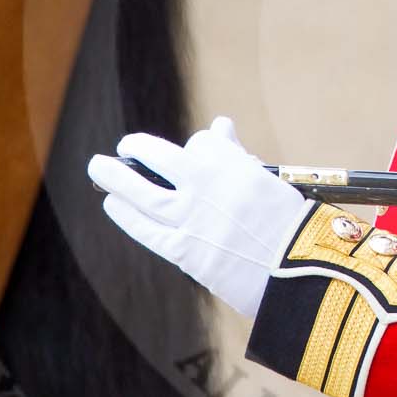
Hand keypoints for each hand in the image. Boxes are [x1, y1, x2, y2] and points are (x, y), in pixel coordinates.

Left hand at [86, 116, 312, 318]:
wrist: (298, 270)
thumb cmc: (291, 224)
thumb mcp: (269, 181)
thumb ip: (238, 156)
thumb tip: (221, 125)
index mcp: (229, 162)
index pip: (201, 143)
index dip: (198, 146)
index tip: (196, 150)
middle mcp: (202, 185)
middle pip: (158, 158)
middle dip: (138, 148)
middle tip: (125, 145)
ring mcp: (189, 218)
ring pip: (141, 192)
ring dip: (115, 177)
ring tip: (98, 166)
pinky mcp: (183, 250)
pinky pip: (145, 229)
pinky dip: (126, 216)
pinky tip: (113, 204)